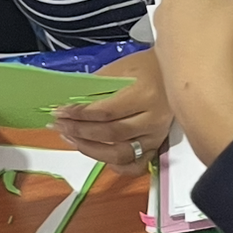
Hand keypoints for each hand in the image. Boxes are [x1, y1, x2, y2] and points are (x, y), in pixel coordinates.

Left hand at [51, 47, 172, 172]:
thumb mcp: (119, 69)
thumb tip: (69, 103)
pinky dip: (118, 166)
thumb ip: (95, 87)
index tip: (59, 112)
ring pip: (120, 153)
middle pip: (110, 133)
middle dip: (79, 131)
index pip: (104, 111)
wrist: (173, 72)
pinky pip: (137, 164)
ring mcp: (156, 135)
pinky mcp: (157, 145)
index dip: (78, 114)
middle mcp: (152, 119)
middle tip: (60, 125)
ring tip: (72, 140)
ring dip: (91, 150)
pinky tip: (102, 158)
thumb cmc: (145, 67)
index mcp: (144, 95)